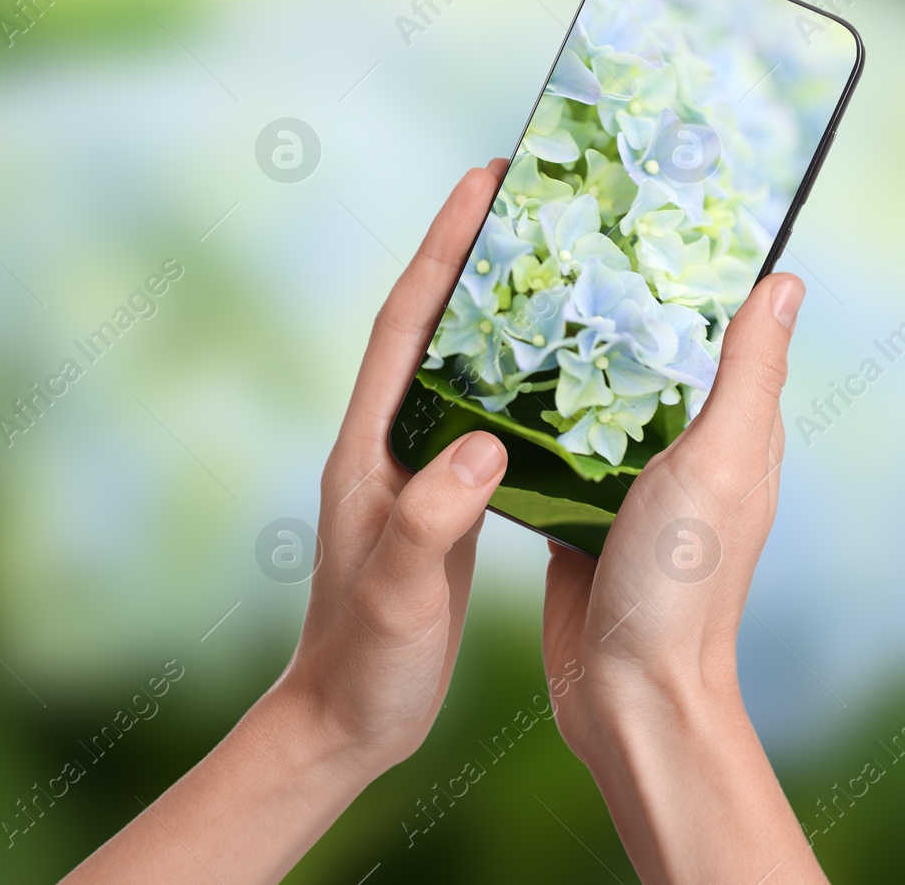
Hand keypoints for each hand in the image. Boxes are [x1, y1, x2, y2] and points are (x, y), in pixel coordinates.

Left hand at [64, 163, 510, 883]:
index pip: (404, 328)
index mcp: (367, 450)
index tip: (480, 184)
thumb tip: (487, 445)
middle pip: (430, 327)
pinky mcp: (444, 503)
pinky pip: (482, 417)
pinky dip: (516, 380)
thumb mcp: (400, 590)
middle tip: (524, 196)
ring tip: (552, 262)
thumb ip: (433, 516)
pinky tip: (558, 373)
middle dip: (469, 255)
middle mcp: (386, 446)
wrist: (347, 721)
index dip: (440, 251)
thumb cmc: (364, 661)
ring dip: (496, 310)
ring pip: (458, 367)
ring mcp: (414, 472)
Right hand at [542, 272, 828, 883]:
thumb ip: (746, 376)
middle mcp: (686, 450)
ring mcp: (629, 484)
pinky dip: (535, 411)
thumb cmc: (683, 581)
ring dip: (571, 350)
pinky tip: (494, 375)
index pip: (723, 330)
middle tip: (564, 231)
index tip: (652, 208)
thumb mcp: (719, 461)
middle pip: (654, 355)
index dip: (699, 271)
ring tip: (520, 284)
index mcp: (733, 431)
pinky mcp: (579, 512)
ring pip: (600, 396)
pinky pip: (559, 446)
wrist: (626, 693)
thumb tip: (784, 281)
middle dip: (620, 298)